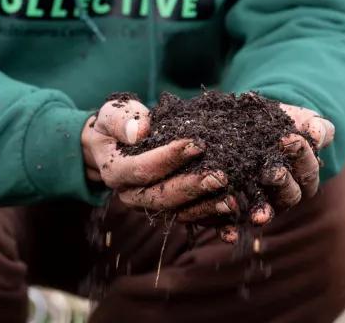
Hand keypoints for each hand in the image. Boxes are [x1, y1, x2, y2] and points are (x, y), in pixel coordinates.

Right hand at [81, 98, 227, 211]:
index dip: (170, 158)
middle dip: (193, 187)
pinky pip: (191, 219)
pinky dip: (212, 224)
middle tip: (220, 177)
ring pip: (179, 212)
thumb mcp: (112, 114)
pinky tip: (232, 229)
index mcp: (116, 172)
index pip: (143, 169)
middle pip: (163, 196)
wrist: (114, 145)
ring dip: (206, 209)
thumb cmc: (116, 125)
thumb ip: (122, 120)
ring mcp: (150, 206)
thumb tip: (140, 131)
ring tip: (231, 202)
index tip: (197, 145)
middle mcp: (131, 195)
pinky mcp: (168, 210)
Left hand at [175, 104, 334, 243]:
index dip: (302, 156)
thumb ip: (315, 127)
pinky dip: (232, 231)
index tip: (290, 139)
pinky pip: (234, 224)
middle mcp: (282, 194)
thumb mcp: (298, 119)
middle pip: (290, 194)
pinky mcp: (233, 210)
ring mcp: (259, 203)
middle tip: (273, 172)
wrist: (243, 122)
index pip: (308, 170)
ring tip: (258, 215)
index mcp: (302, 175)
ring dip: (263, 213)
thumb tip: (319, 134)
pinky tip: (227, 235)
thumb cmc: (277, 122)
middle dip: (283, 183)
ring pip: (265, 212)